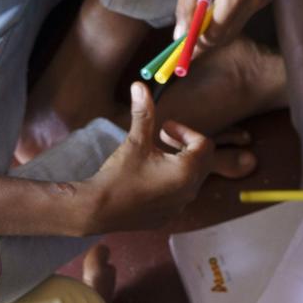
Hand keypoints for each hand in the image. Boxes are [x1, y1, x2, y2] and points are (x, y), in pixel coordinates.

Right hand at [79, 83, 214, 231]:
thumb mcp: (135, 141)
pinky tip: (148, 177)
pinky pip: (179, 195)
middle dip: (185, 145)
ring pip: (191, 178)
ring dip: (179, 162)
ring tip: (154, 156)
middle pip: (202, 161)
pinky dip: (171, 181)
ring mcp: (179, 207)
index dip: (185, 131)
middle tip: (162, 137)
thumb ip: (143, 113)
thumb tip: (140, 85)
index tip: (163, 128)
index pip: (203, 144)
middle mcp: (189, 191)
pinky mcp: (167, 217)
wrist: (98, 210)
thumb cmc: (119, 174)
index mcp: (187, 171)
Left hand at [175, 0, 269, 50]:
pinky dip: (229, 15)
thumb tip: (179, 37)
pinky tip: (220, 0)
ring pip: (235, 27)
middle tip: (187, 43)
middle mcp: (253, 1)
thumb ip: (186, 9)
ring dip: (217, 27)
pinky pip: (244, 15)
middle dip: (206, 41)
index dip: (197, 45)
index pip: (215, 35)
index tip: (183, 52)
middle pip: (226, 35)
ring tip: (201, 15)